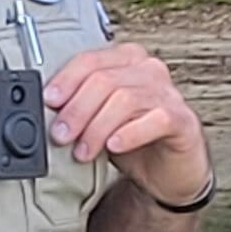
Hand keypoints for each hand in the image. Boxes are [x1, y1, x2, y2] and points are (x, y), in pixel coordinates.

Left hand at [46, 41, 208, 201]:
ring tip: (83, 150)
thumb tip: (48, 109)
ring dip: (97, 127)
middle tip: (61, 135)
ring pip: (125, 99)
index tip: (49, 102)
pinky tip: (114, 145)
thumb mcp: (99, 118)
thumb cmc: (135, 140)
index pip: (90, 60)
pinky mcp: (183, 120)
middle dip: (77, 110)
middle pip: (104, 80)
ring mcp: (169, 94)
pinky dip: (130, 133)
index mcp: (126, 60)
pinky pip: (155, 119)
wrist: (169, 171)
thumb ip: (80, 107)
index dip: (66, 80)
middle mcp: (150, 71)